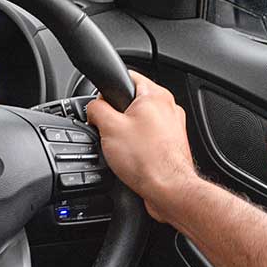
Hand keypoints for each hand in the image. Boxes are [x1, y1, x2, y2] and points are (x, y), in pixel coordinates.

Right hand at [86, 71, 199, 224]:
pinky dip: (137, 145)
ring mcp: (173, 127)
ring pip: (139, 121)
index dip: (107, 89)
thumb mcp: (108, 127)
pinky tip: (131, 158)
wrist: (170, 191)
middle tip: (108, 130)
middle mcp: (169, 108)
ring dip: (126, 132)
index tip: (100, 103)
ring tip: (121, 147)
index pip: (127, 76)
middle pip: (131, 101)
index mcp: (155, 95)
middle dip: (115, 115)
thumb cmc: (147, 160)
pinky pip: (147, 138)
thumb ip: (95, 109)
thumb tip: (93, 108)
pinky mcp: (172, 145)